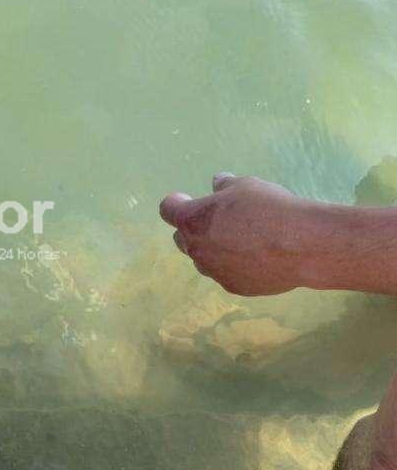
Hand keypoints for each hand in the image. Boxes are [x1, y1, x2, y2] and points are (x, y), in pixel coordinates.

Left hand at [158, 173, 320, 295]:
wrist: (302, 245)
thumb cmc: (269, 208)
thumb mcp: (246, 186)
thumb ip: (226, 185)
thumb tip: (218, 182)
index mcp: (191, 220)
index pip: (167, 209)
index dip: (176, 202)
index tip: (184, 198)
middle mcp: (196, 248)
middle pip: (181, 237)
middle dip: (192, 228)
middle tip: (214, 219)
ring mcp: (214, 271)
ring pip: (203, 259)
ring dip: (212, 249)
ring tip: (238, 239)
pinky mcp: (233, 287)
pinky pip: (226, 274)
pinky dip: (234, 265)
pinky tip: (256, 257)